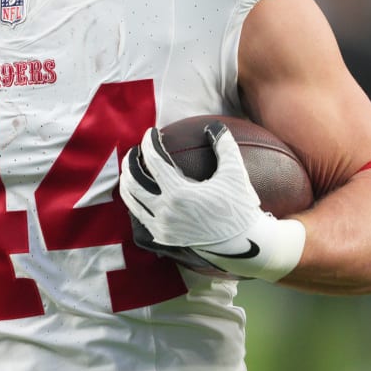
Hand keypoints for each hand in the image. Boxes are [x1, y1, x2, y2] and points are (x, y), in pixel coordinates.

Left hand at [118, 122, 304, 281]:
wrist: (242, 244)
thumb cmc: (239, 207)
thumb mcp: (235, 173)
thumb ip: (224, 145)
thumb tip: (214, 126)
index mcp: (179, 193)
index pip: (153, 161)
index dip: (149, 143)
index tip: (150, 133)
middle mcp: (165, 211)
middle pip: (133, 181)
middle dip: (130, 161)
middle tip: (135, 151)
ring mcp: (162, 227)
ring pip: (132, 201)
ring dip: (128, 182)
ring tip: (132, 169)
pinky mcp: (163, 238)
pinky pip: (140, 216)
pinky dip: (135, 201)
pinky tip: (140, 192)